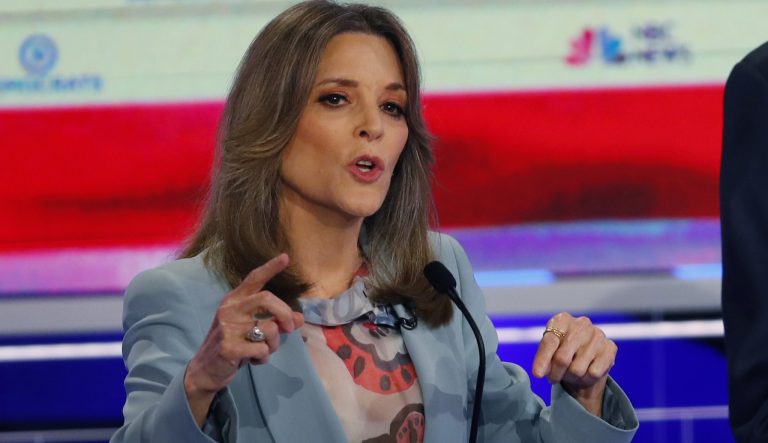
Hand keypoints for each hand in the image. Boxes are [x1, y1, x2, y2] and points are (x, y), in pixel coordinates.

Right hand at [184, 253, 304, 424]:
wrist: (205, 371)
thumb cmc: (233, 345)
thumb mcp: (253, 330)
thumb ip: (275, 321)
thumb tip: (299, 319)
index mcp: (234, 300)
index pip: (254, 279)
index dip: (271, 267)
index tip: (286, 257)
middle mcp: (230, 309)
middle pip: (267, 298)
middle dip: (285, 313)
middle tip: (289, 328)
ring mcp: (227, 328)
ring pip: (269, 328)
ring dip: (274, 344)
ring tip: (263, 350)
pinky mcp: (228, 347)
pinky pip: (262, 349)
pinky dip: (263, 358)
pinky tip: (253, 360)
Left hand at [531, 312, 616, 415]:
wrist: (587, 360)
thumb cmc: (562, 353)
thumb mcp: (548, 353)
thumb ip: (543, 359)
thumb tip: (539, 372)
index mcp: (562, 319)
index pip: (549, 341)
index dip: (542, 360)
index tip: (537, 375)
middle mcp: (581, 323)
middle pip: (562, 358)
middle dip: (556, 373)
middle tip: (554, 377)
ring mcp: (597, 334)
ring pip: (577, 369)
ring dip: (572, 376)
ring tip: (571, 372)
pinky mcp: (610, 347)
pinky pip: (593, 373)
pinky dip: (587, 378)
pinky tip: (586, 371)